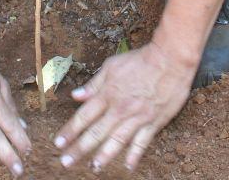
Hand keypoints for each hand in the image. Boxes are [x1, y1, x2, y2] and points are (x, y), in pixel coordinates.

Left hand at [54, 42, 191, 171]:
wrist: (170, 59)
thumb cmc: (140, 60)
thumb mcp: (111, 66)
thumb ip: (94, 84)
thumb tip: (75, 96)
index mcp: (107, 94)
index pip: (84, 116)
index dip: (70, 130)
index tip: (58, 143)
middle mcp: (120, 108)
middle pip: (96, 132)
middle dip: (80, 149)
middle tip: (66, 162)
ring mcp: (137, 117)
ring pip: (117, 140)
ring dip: (104, 156)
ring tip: (94, 167)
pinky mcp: (154, 122)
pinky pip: (142, 142)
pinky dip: (135, 155)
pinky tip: (129, 166)